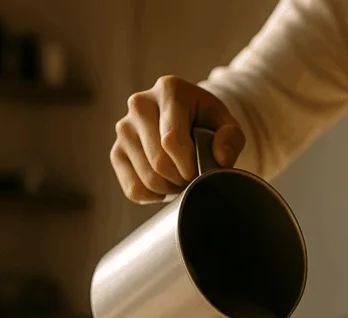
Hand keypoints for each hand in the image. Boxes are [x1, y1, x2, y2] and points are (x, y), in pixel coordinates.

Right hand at [110, 75, 245, 203]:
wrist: (185, 120)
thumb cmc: (207, 122)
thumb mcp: (226, 124)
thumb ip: (232, 138)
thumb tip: (221, 159)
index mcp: (169, 89)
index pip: (172, 140)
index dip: (190, 166)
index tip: (201, 170)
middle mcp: (140, 104)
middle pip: (159, 162)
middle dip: (182, 179)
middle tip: (193, 176)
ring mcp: (124, 128)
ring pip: (147, 179)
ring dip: (170, 189)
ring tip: (181, 178)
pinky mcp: (116, 151)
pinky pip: (133, 189)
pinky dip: (154, 196)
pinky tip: (165, 185)